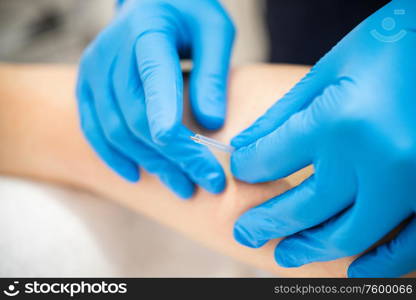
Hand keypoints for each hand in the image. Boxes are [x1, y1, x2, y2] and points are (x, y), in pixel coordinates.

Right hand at [76, 0, 234, 197]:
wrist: (150, 2)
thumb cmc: (187, 14)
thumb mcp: (214, 30)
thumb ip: (212, 72)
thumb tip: (212, 123)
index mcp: (147, 31)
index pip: (155, 82)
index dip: (172, 125)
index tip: (198, 162)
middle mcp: (111, 53)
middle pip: (138, 117)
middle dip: (175, 157)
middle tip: (207, 182)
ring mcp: (93, 71)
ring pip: (116, 131)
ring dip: (150, 164)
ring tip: (182, 186)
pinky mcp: (87, 87)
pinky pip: (94, 129)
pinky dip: (114, 156)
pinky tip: (136, 174)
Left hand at [231, 0, 415, 276]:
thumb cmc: (389, 45)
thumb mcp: (329, 71)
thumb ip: (283, 116)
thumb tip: (244, 150)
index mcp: (339, 121)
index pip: (271, 160)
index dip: (248, 168)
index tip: (242, 171)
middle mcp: (375, 159)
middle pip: (305, 208)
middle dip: (267, 222)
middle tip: (245, 233)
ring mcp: (412, 182)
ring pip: (350, 235)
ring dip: (312, 249)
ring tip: (284, 255)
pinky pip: (409, 245)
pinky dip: (380, 263)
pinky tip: (353, 269)